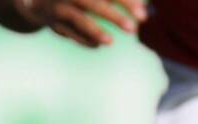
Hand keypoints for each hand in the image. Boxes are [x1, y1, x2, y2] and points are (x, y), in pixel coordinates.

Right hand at [14, 0, 146, 47]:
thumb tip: (142, 10)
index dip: (126, 2)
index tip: (143, 15)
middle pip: (94, 4)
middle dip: (114, 17)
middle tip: (133, 29)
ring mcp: (60, 8)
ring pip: (78, 20)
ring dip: (94, 31)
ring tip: (110, 42)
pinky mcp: (54, 22)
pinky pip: (71, 34)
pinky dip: (85, 40)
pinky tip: (98, 45)